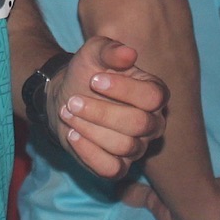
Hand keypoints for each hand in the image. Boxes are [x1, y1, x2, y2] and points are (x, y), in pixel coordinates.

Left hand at [48, 37, 166, 178]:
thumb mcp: (93, 53)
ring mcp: (138, 147)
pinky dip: (88, 152)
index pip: (153, 96)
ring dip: (89, 129)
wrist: (65, 97)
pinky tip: (72, 135)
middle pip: (139, 124)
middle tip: (73, 101)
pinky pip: (112, 169)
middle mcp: (152, 123)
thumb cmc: (86, 73)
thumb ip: (110, 50)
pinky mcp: (119, 167)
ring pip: (123, 146)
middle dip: (101, 112)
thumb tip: (129, 53)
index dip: (124, 89)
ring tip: (68, 113)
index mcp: (153, 93)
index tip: (94, 80)